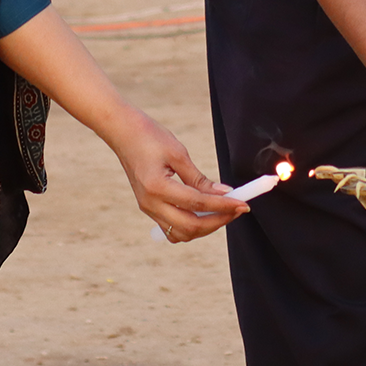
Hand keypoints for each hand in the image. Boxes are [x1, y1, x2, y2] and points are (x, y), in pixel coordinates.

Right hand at [108, 106, 248, 242]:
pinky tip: (204, 212)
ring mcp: (147, 208)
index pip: (198, 204)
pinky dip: (190, 225)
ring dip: (204, 227)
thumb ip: (199, 178)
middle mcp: (150, 204)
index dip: (223, 206)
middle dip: (218, 221)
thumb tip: (223, 193)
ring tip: (223, 211)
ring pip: (180, 233)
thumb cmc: (149, 136)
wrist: (122, 132)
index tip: (243, 204)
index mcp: (157, 188)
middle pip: (190, 227)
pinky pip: (172, 227)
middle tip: (238, 209)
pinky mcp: (148, 207)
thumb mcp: (178, 153)